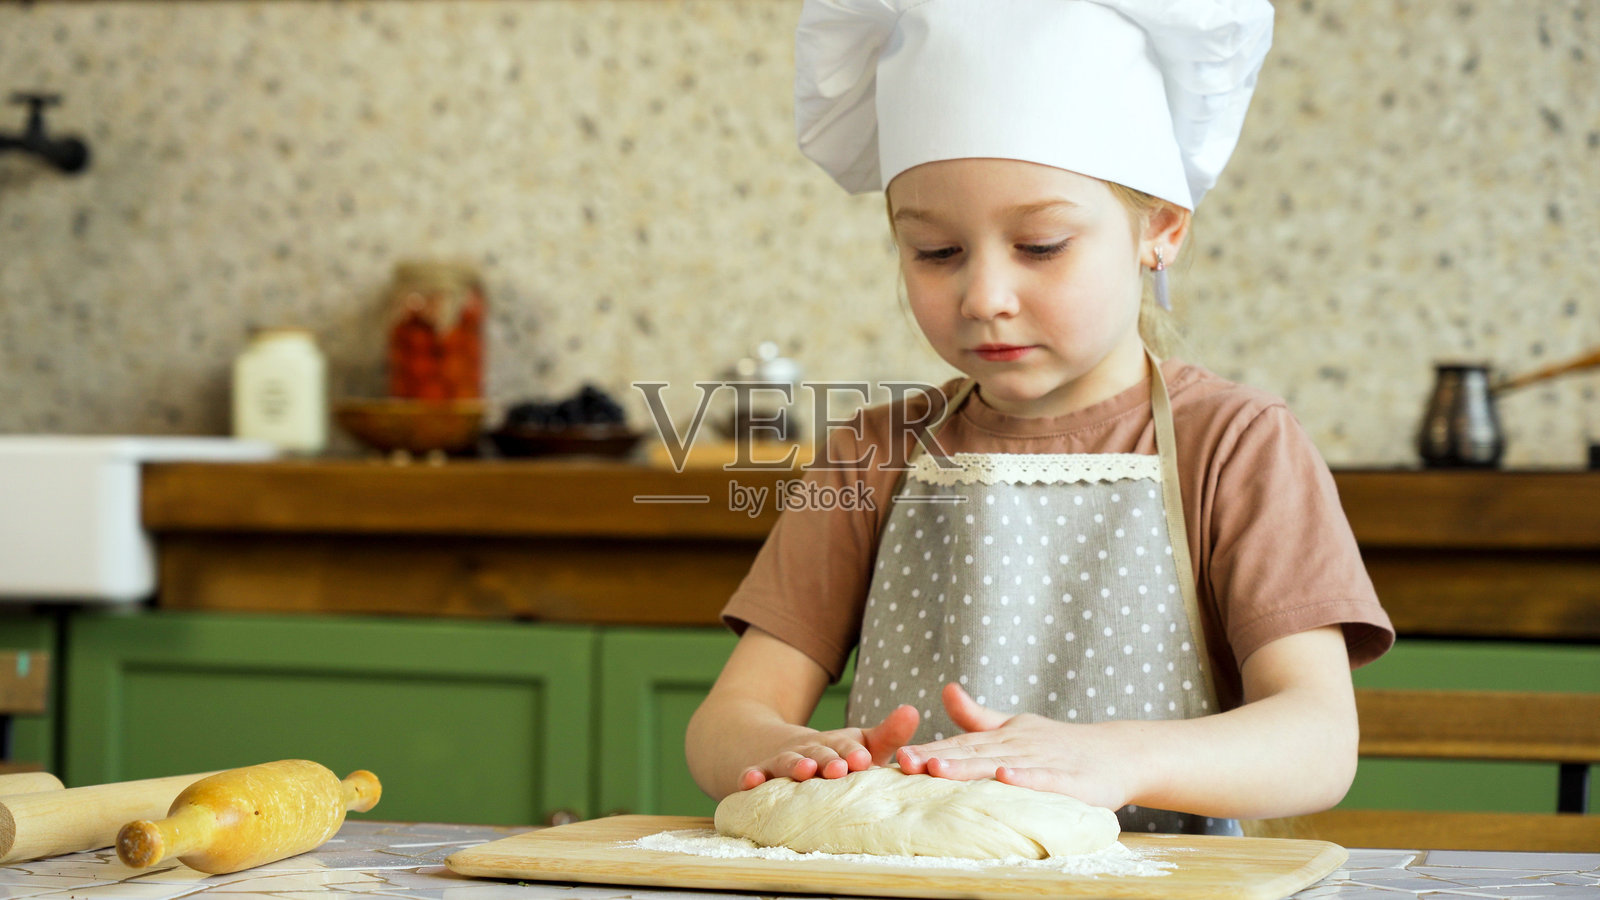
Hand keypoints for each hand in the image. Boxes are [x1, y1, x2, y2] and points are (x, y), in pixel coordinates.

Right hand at [738, 705, 919, 790]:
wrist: (763, 743)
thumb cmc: (825, 752)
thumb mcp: (855, 742)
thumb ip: (886, 734)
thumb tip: (914, 710)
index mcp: (834, 745)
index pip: (845, 747)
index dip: (853, 752)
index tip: (864, 760)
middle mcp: (807, 751)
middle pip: (818, 753)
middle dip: (829, 759)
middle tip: (841, 769)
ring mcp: (780, 761)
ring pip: (787, 762)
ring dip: (795, 766)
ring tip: (805, 771)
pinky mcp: (758, 774)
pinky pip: (752, 776)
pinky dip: (750, 778)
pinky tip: (750, 782)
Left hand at [894, 683, 1140, 809]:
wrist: (1117, 753)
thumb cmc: (1060, 744)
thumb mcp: (1016, 726)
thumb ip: (977, 716)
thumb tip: (945, 690)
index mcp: (1002, 738)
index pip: (959, 745)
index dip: (928, 750)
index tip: (898, 756)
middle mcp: (1017, 747)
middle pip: (972, 754)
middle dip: (937, 759)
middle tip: (905, 762)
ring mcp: (1043, 761)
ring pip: (1000, 764)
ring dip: (969, 767)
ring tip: (938, 769)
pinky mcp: (1070, 780)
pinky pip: (1045, 778)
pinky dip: (1025, 777)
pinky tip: (1005, 776)